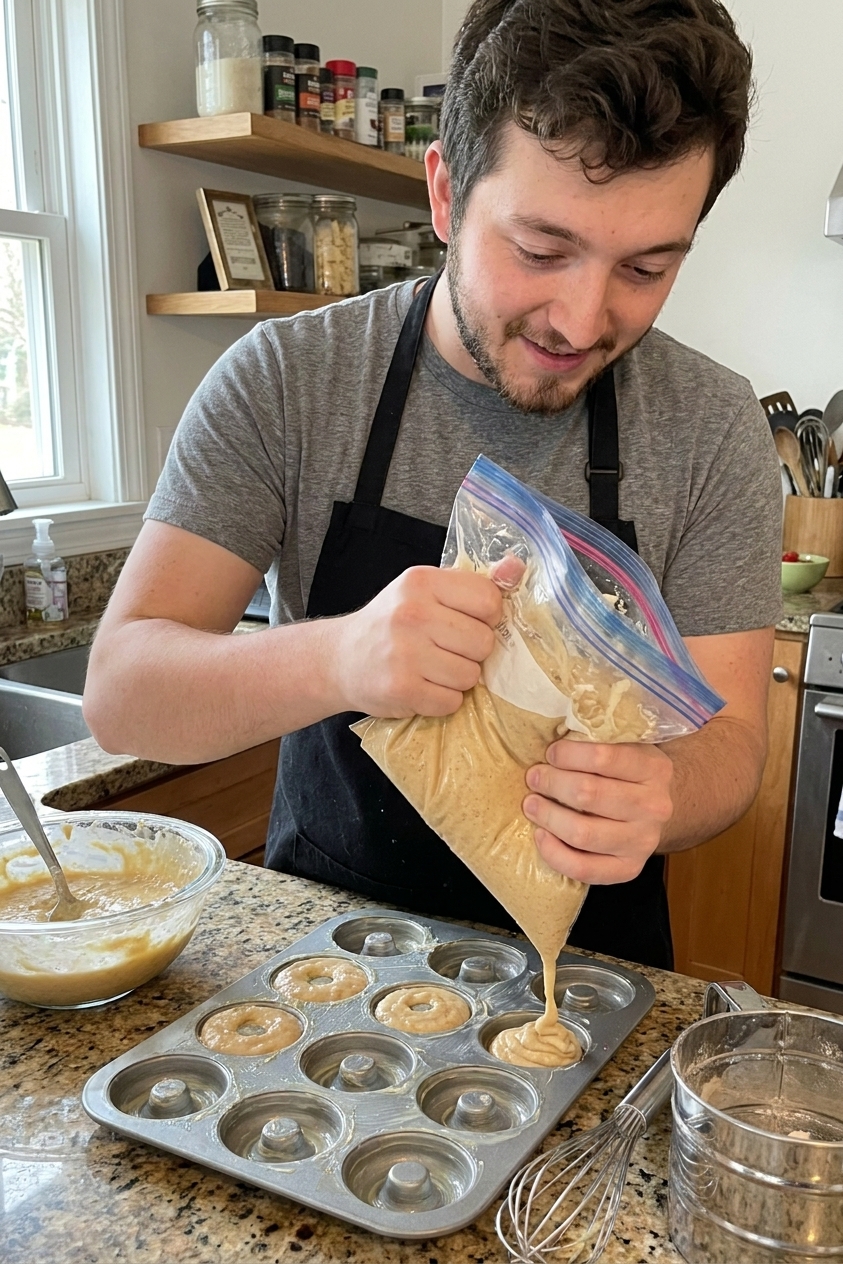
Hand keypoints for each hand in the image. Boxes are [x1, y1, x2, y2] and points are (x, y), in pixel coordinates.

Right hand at [331, 565, 501, 717]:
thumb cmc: (392, 622)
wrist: (341, 658)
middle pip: (484, 642)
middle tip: (447, 649)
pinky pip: (451, 702)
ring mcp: (406, 653)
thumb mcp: (426, 590)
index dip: (487, 618)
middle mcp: (413, 613)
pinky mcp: (402, 688)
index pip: (488, 600)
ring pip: (470, 676)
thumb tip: (517, 567)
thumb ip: (472, 582)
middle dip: (472, 652)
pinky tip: (423, 686)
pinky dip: (442, 700)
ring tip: (433, 668)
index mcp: (422, 582)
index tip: (467, 622)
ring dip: (458, 679)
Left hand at [522, 740, 673, 883]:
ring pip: (583, 834)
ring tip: (531, 804)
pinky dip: (555, 854)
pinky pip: (584, 869)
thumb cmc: (627, 773)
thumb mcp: (625, 747)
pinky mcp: (630, 869)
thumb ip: (597, 740)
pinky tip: (541, 836)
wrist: (656, 809)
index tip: (550, 753)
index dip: (568, 755)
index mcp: (654, 768)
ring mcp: (643, 842)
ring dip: (548, 817)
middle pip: (589, 794)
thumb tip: (547, 732)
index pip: (604, 758)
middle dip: (552, 783)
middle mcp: (654, 807)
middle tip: (533, 777)